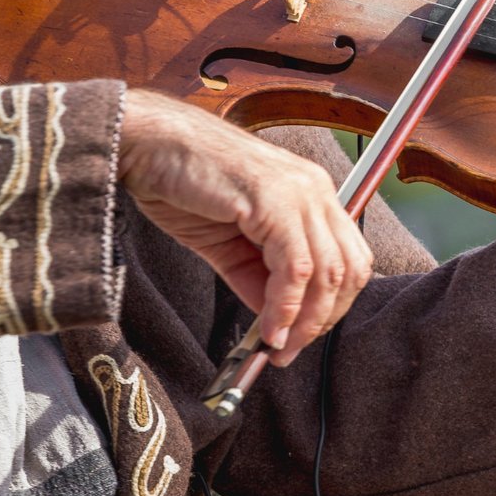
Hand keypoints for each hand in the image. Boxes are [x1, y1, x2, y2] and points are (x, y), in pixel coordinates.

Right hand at [117, 89, 372, 365]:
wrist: (145, 145)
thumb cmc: (182, 185)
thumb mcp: (229, 243)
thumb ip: (258, 278)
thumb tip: (277, 324)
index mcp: (313, 194)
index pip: (349, 259)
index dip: (333, 306)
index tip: (301, 338)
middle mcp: (316, 190)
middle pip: (350, 269)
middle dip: (324, 319)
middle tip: (290, 350)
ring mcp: (300, 193)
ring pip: (328, 273)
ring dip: (306, 321)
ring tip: (278, 347)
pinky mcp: (275, 201)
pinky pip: (295, 269)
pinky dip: (284, 307)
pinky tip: (267, 328)